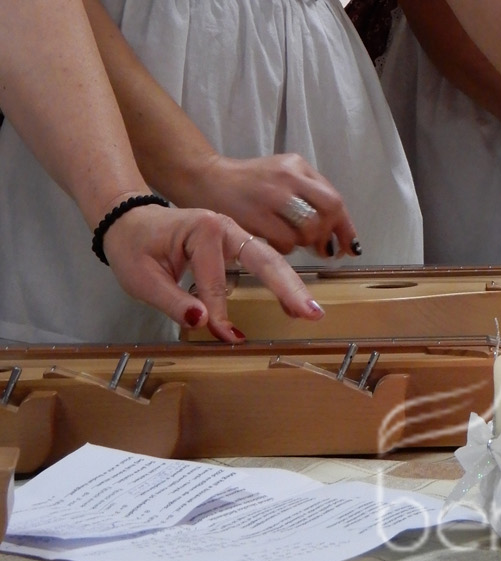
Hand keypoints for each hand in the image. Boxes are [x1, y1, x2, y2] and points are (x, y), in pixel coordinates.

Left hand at [102, 205, 324, 341]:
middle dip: (288, 287)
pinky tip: (292, 301)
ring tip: (309, 311)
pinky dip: (279, 280)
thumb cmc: (133, 248)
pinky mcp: (235, 243)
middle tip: (311, 314)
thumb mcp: (142, 280)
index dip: (219, 313)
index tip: (223, 338)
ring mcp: (234, 233)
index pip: (216, 282)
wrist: (129, 222)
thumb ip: (174, 302)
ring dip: (290, 285)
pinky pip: (260, 261)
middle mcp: (226, 227)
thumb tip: (204, 323)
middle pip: (263, 259)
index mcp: (203, 230)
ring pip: (269, 259)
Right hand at [185, 152, 358, 257]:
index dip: (346, 227)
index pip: (334, 198)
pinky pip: (284, 243)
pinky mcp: (254, 217)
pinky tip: (274, 242)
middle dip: (329, 235)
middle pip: (328, 212)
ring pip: (308, 230)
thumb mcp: (282, 176)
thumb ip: (310, 195)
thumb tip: (339, 233)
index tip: (352, 247)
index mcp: (297, 166)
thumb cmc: (250, 183)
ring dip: (306, 243)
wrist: (207, 180)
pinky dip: (285, 248)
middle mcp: (288, 177)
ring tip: (293, 241)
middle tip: (322, 248)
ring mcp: (271, 197)